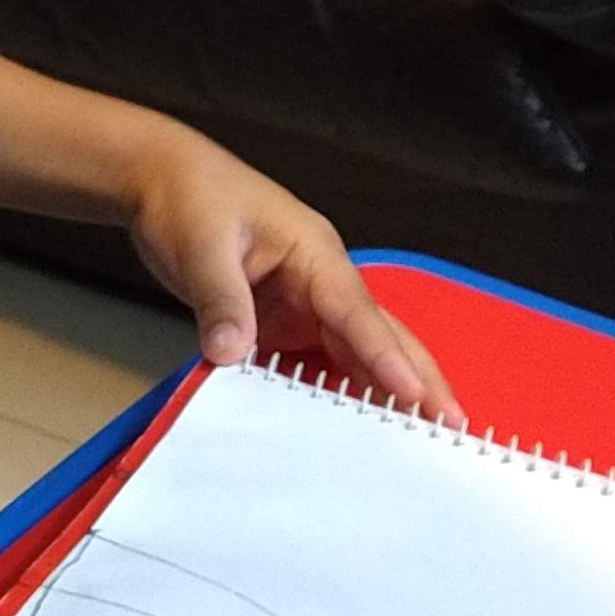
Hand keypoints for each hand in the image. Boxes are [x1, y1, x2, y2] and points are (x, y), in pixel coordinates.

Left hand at [122, 128, 463, 423]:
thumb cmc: (189, 196)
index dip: (385, 356)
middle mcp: (319, 279)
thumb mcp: (202, 246)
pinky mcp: (284, 319)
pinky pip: (319, 359)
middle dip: (417, 377)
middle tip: (452, 425)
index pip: (357, 311)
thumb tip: (231, 352)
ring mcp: (305, 301)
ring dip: (386, 391)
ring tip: (420, 437)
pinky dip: (339, 392)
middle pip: (378, 334)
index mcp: (313, 252)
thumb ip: (220, 300)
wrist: (162, 178)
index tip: (412, 393)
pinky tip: (353, 427)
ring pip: (357, 351)